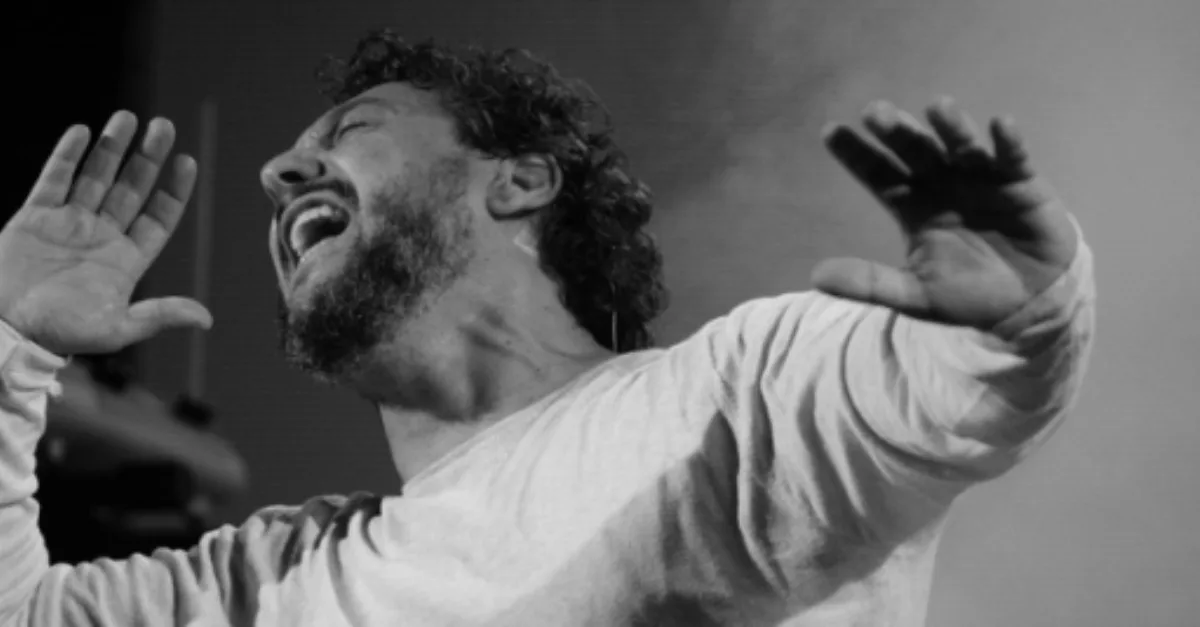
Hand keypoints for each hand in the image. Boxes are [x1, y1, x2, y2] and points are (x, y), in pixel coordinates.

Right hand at [0, 111, 211, 354]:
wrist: (3, 330)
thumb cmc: (58, 334)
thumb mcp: (115, 327)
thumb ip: (158, 316)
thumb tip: (205, 318)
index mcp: (125, 260)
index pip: (158, 217)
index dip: (174, 190)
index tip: (187, 161)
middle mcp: (101, 238)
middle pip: (131, 189)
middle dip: (148, 158)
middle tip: (164, 126)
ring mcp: (67, 225)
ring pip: (95, 178)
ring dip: (112, 148)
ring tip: (128, 118)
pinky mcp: (33, 218)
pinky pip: (54, 179)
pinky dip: (67, 156)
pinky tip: (83, 131)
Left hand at [814, 97, 1077, 332]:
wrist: (1028, 306)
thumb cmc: (966, 297)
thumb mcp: (915, 296)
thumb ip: (870, 283)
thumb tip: (816, 278)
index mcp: (913, 205)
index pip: (877, 174)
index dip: (855, 153)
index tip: (830, 130)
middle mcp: (943, 183)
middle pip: (914, 150)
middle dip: (896, 131)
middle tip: (875, 112)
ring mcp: (982, 178)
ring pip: (961, 145)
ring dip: (951, 126)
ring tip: (938, 107)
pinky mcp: (1022, 184)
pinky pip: (1014, 158)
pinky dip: (1008, 141)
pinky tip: (1001, 125)